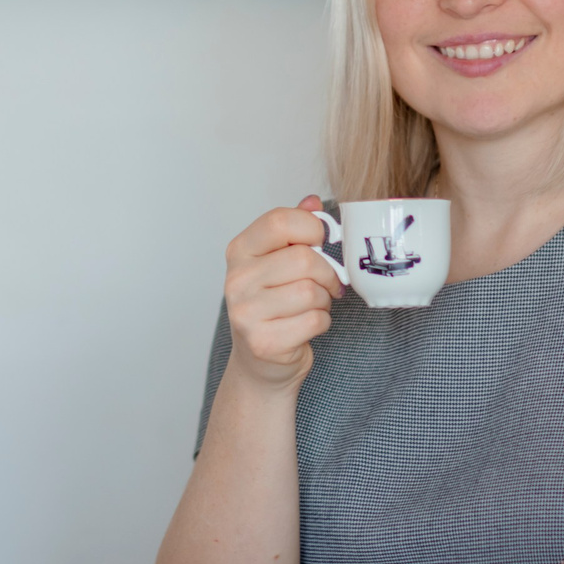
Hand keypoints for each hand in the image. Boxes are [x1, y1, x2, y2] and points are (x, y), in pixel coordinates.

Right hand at [221, 196, 344, 389]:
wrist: (260, 362)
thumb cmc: (273, 307)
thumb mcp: (278, 262)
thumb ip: (294, 230)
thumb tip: (313, 202)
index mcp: (240, 251)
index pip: (280, 221)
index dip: (312, 229)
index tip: (320, 242)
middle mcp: (236, 280)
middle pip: (304, 259)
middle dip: (327, 274)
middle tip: (326, 284)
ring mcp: (246, 313)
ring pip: (311, 292)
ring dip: (324, 301)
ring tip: (312, 306)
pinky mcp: (263, 342)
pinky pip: (314, 320)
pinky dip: (322, 323)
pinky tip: (307, 326)